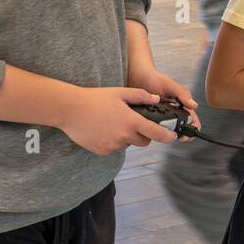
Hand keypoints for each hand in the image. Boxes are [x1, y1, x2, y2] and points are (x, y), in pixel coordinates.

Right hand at [60, 87, 178, 154]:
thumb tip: (156, 98)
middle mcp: (124, 137)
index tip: (173, 136)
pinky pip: (114, 148)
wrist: (70, 110)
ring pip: (128, 144)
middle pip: (144, 141)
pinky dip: (114, 141)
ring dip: (127, 137)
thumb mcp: (120, 92)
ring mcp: (113, 146)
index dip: (168, 136)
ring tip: (114, 123)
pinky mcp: (103, 151)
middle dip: (144, 134)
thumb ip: (141, 96)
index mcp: (131, 122)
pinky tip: (104, 129)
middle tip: (135, 122)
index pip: (156, 133)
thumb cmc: (95, 99)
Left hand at [128, 65, 201, 139]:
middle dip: (179, 133)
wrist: (137, 76)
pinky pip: (154, 128)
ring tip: (161, 131)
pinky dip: (153, 130)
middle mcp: (173, 112)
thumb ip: (182, 94)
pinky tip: (150, 129)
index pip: (192, 120)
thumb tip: (194, 105)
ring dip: (165, 132)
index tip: (186, 135)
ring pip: (168, 130)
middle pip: (181, 128)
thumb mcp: (170, 85)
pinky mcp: (151, 118)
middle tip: (172, 134)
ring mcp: (162, 116)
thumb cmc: (154, 78)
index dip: (192, 129)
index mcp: (181, 105)